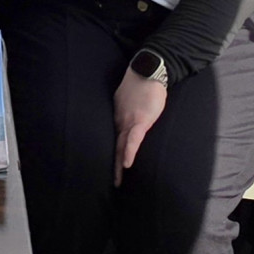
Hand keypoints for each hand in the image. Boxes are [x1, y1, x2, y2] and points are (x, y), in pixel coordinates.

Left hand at [113, 69, 167, 185]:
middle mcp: (120, 121)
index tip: (107, 169)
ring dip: (119, 164)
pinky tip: (126, 163)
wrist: (147, 70)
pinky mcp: (141, 119)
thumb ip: (127, 111)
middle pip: (114, 147)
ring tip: (118, 180)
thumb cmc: (140, 85)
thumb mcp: (129, 101)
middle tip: (113, 183)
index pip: (112, 140)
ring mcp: (130, 121)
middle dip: (112, 166)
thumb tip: (129, 119)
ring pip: (122, 146)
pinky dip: (130, 151)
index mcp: (118, 118)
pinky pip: (134, 139)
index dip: (110, 155)